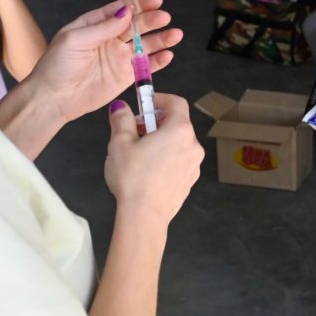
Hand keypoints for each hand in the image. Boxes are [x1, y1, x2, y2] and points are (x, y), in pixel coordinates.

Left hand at [23, 0, 182, 124]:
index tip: (155, 0)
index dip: (139, 3)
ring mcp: (118, 57)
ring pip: (145, 45)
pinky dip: (158, 61)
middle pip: (136, 25)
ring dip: (161, 39)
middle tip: (164, 17)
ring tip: (175, 34)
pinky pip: (145, 66)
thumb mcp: (75, 39)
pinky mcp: (124, 76)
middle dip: (151, 20)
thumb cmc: (57, 66)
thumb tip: (126, 12)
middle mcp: (110, 39)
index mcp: (95, 25)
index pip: (121, 10)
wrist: (53, 98)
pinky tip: (168, 55)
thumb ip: (103, 27)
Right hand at [104, 94, 203, 225]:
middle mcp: (193, 145)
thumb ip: (122, 120)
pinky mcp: (190, 182)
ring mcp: (194, 165)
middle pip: (178, 123)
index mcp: (179, 131)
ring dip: (162, 141)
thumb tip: (121, 107)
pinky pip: (179, 161)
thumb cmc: (133, 176)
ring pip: (179, 144)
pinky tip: (148, 171)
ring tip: (139, 153)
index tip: (144, 104)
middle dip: (156, 122)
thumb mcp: (120, 143)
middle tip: (135, 131)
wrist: (145, 216)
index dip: (160, 99)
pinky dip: (167, 158)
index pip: (177, 102)